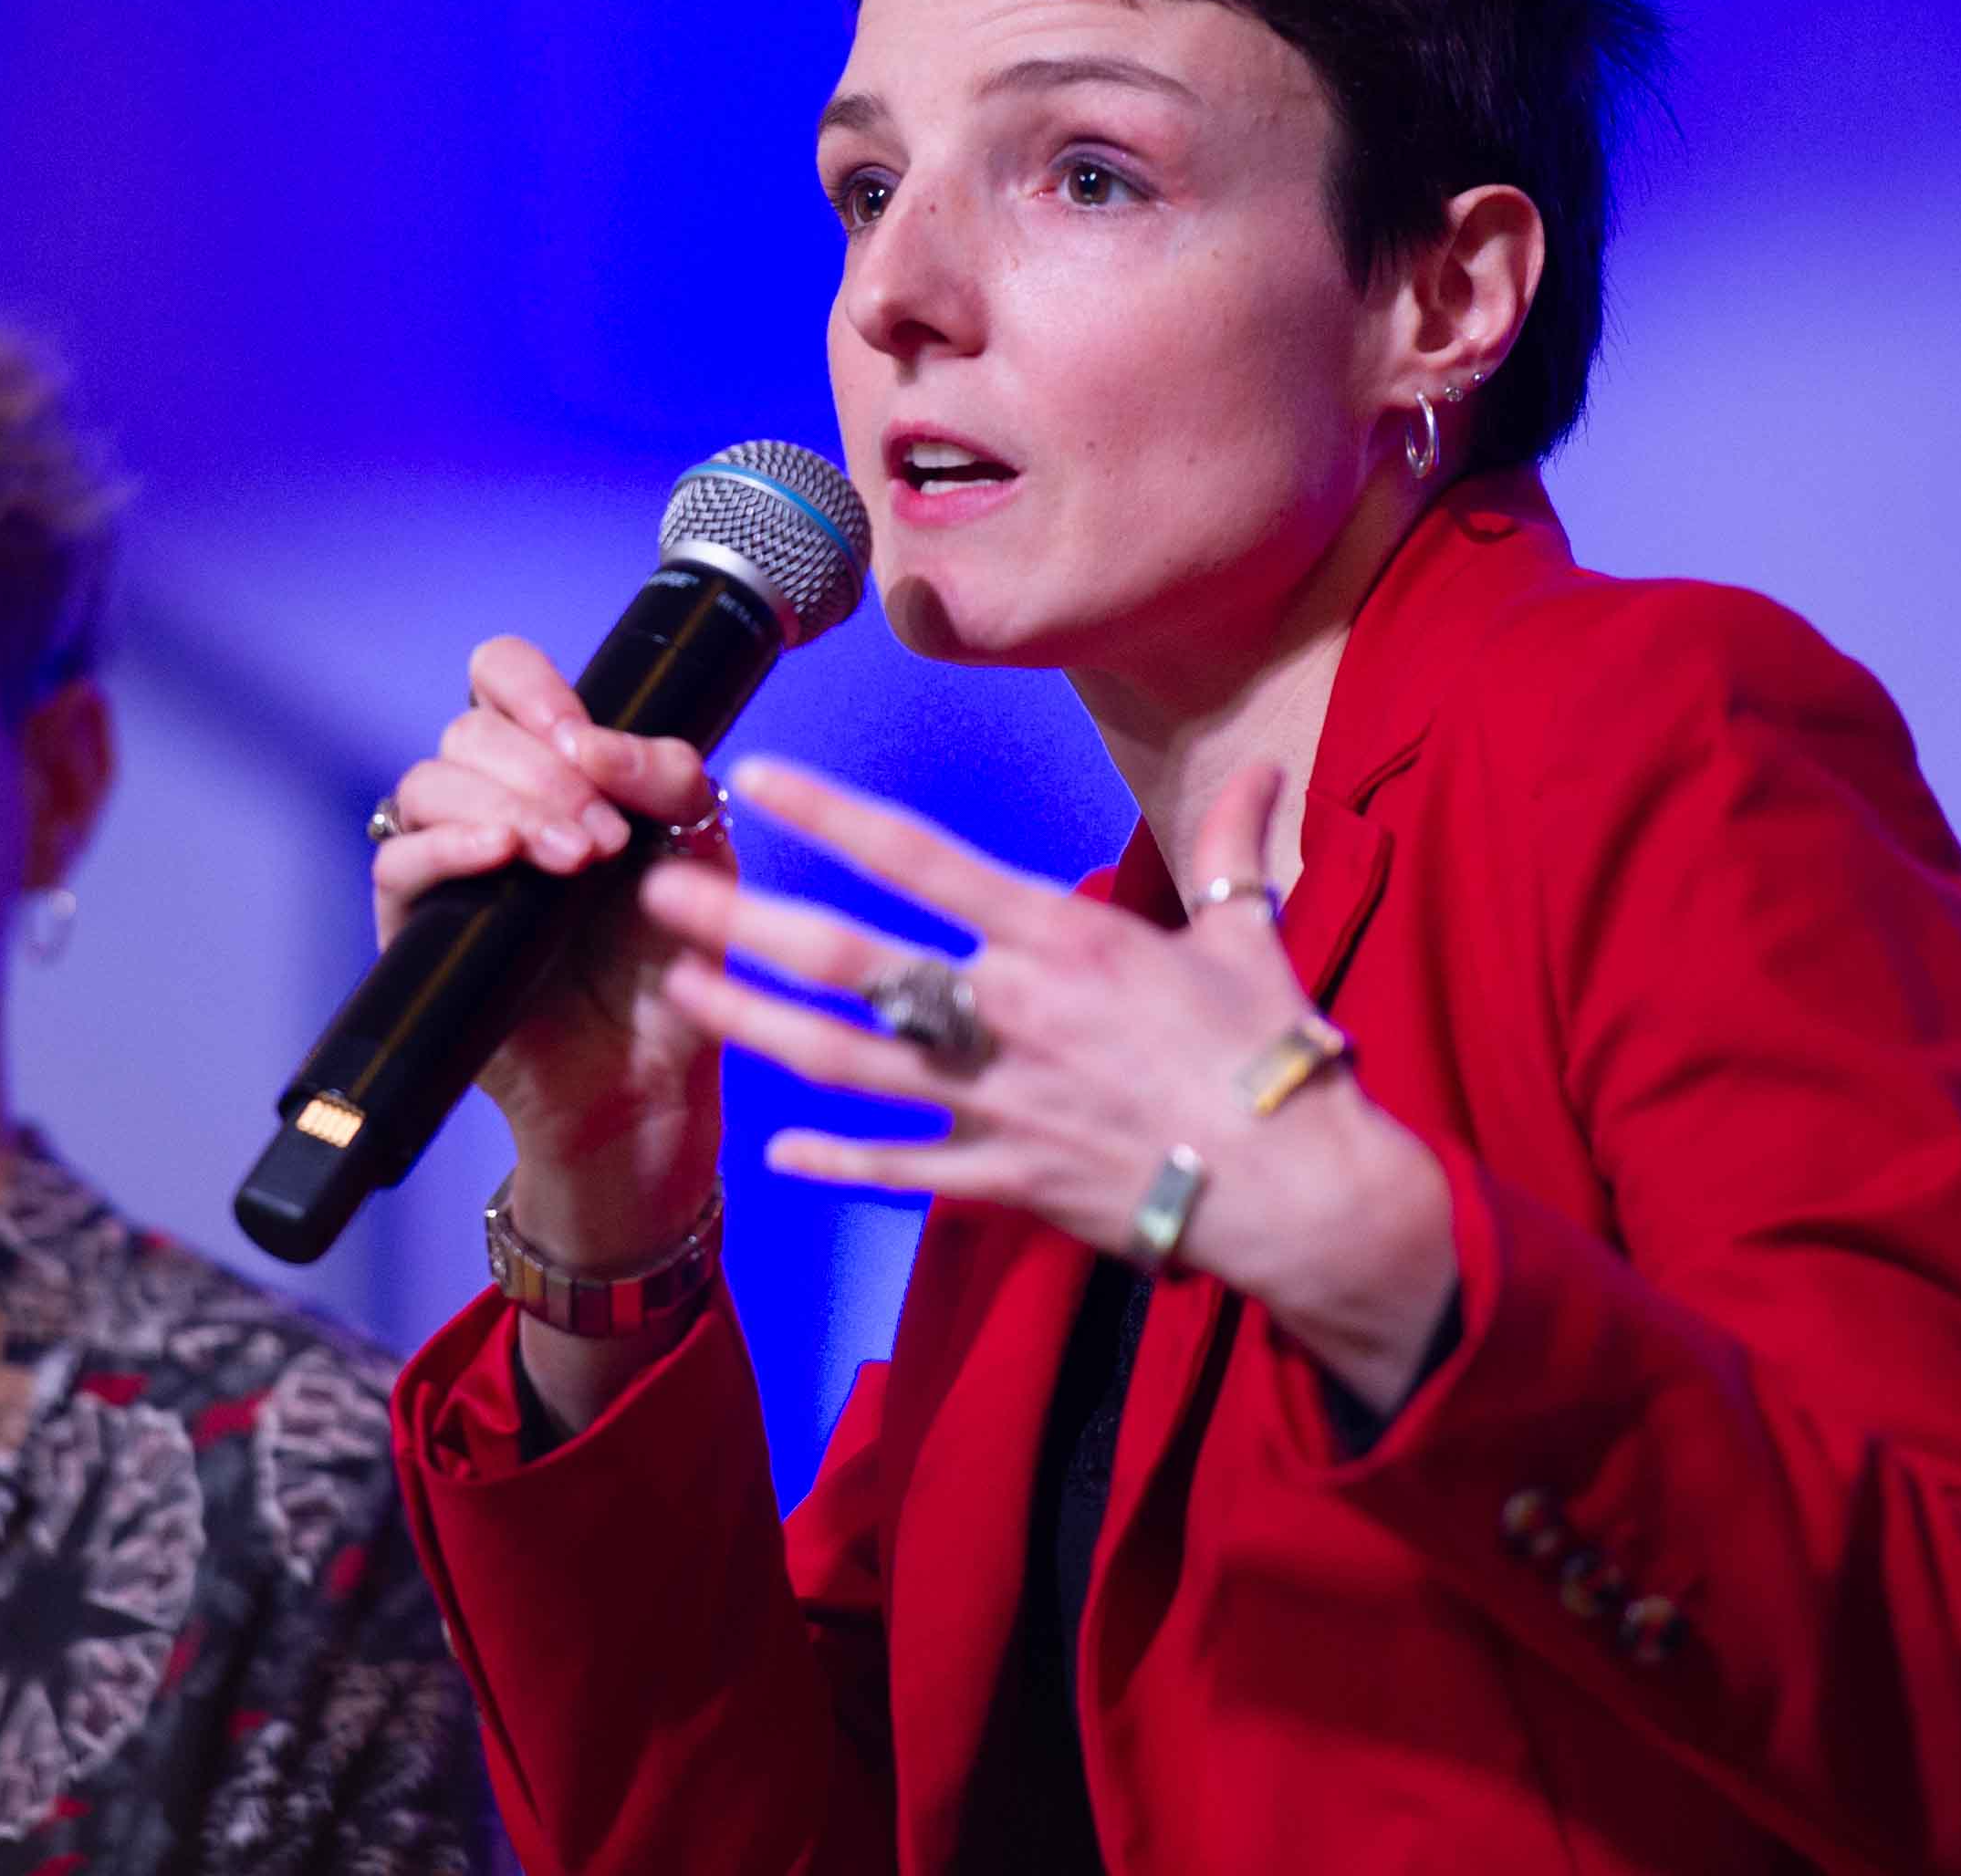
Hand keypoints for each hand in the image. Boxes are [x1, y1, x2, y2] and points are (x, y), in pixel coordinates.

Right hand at [371, 636, 727, 1247]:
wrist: (646, 1077)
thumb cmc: (671, 962)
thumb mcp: (700, 849)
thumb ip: (668, 775)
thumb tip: (589, 744)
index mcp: (553, 767)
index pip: (501, 678)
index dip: (531, 688)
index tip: (582, 737)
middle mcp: (491, 803)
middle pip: (469, 730)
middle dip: (544, 770)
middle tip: (606, 837)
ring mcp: (448, 862)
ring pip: (430, 782)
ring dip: (511, 804)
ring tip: (577, 859)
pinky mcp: (416, 923)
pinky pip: (399, 858)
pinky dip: (449, 844)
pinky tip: (501, 856)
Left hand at [636, 756, 1461, 1406]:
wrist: (1300, 1194)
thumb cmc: (1272, 1058)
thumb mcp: (1248, 937)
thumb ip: (1231, 847)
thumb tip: (1264, 767)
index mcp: (1060, 939)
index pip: (922, 858)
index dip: (833, 814)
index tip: (758, 776)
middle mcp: (1010, 1015)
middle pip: (849, 962)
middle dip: (745, 925)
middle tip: (660, 895)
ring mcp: (997, 1103)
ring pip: (845, 1064)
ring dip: (755, 1028)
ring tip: (680, 993)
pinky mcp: (1005, 1180)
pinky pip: (899, 1170)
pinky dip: (834, 1161)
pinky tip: (772, 1147)